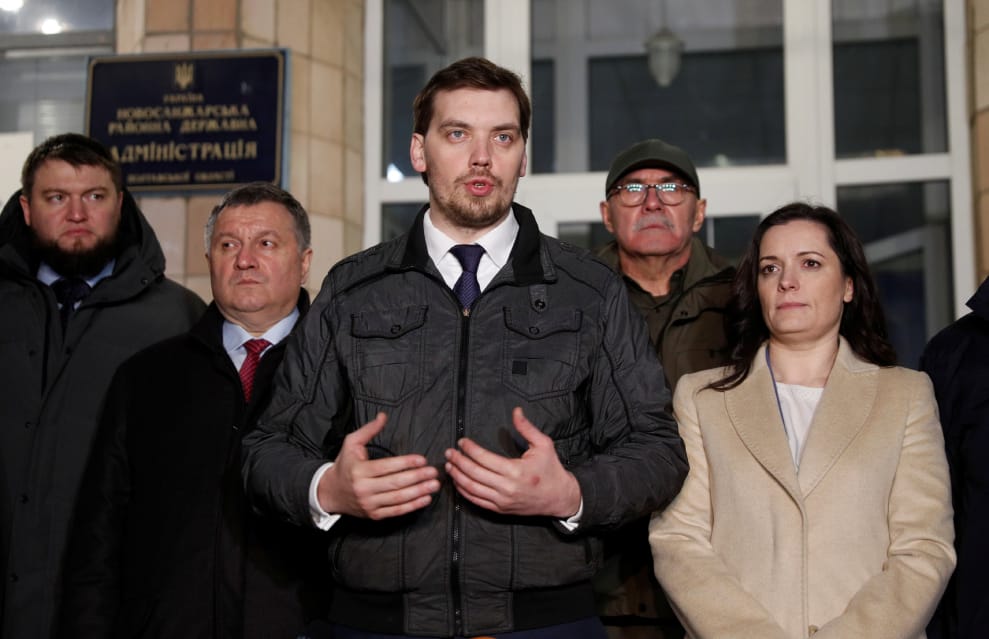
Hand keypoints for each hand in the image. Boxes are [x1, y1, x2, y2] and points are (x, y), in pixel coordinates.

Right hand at [318, 413, 440, 519]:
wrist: (331, 492)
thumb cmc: (344, 466)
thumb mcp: (351, 443)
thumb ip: (369, 430)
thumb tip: (383, 416)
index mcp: (359, 470)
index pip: (386, 467)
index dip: (406, 463)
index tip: (422, 460)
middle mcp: (364, 488)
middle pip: (395, 483)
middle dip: (417, 478)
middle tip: (433, 472)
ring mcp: (369, 503)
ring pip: (398, 498)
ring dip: (419, 492)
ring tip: (433, 485)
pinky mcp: (374, 514)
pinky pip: (396, 511)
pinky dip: (412, 506)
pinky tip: (425, 499)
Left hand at [444, 407, 581, 517]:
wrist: (560, 498)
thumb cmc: (551, 469)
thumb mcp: (543, 445)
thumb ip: (527, 428)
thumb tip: (516, 411)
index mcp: (516, 471)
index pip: (484, 458)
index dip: (470, 449)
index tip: (462, 442)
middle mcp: (507, 487)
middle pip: (474, 473)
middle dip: (458, 461)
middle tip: (449, 452)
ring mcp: (502, 500)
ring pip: (472, 488)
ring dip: (457, 476)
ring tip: (449, 466)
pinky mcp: (500, 509)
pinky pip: (476, 501)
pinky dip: (464, 491)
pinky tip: (458, 482)